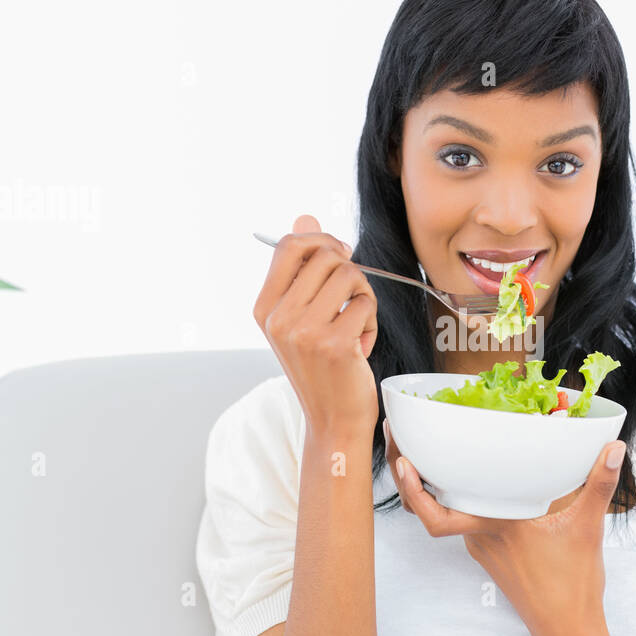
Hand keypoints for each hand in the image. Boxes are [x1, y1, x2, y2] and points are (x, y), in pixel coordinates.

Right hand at [253, 214, 378, 436]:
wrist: (333, 419)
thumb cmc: (322, 366)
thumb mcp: (302, 317)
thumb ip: (302, 268)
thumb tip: (304, 216)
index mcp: (264, 308)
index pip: (289, 246)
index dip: (321, 239)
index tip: (341, 253)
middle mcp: (278, 318)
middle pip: (325, 256)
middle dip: (349, 271)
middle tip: (352, 301)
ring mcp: (304, 332)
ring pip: (350, 275)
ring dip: (363, 297)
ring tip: (355, 325)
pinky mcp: (335, 344)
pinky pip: (366, 305)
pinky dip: (371, 322)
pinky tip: (360, 346)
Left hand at [384, 417, 625, 635]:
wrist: (567, 631)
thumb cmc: (572, 587)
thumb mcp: (587, 528)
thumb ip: (600, 484)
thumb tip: (615, 448)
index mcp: (493, 528)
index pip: (435, 514)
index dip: (412, 489)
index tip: (403, 461)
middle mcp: (479, 537)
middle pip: (428, 507)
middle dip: (409, 475)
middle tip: (399, 439)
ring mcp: (481, 547)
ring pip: (445, 513)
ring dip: (429, 486)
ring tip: (424, 450)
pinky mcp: (490, 553)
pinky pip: (463, 521)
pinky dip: (454, 499)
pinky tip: (468, 479)